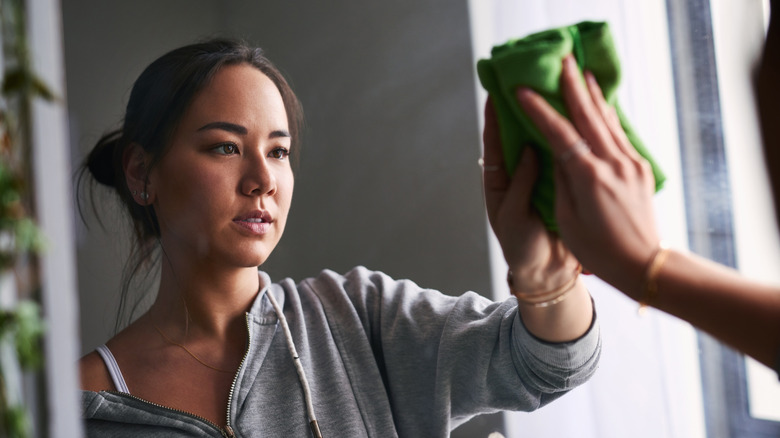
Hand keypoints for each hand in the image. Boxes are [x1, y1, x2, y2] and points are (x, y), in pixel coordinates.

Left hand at [482, 97, 579, 293]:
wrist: (549, 273)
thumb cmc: (522, 247)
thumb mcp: (513, 216)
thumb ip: (521, 183)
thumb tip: (527, 148)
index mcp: (500, 181)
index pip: (495, 142)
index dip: (494, 116)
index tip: (495, 89)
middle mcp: (520, 173)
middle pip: (519, 134)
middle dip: (523, 108)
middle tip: (530, 77)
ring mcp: (542, 176)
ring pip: (544, 140)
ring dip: (549, 118)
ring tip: (556, 89)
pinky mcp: (562, 183)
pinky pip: (564, 156)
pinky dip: (570, 138)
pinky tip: (580, 119)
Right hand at [516, 54, 659, 295]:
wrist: (643, 264)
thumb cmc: (598, 250)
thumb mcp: (567, 218)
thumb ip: (560, 181)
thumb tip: (556, 153)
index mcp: (589, 178)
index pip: (559, 134)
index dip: (539, 110)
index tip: (522, 91)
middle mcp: (612, 164)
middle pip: (588, 115)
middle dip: (571, 86)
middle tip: (560, 62)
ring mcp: (630, 164)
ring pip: (607, 119)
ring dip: (591, 94)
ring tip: (581, 72)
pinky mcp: (640, 168)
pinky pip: (619, 133)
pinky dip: (607, 114)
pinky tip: (601, 103)